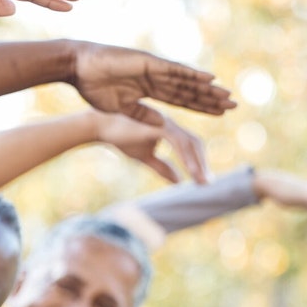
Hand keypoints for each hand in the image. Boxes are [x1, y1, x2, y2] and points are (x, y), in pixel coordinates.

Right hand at [71, 42, 235, 126]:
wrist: (79, 69)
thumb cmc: (93, 88)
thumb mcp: (122, 109)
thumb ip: (142, 116)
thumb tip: (160, 126)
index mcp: (149, 90)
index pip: (181, 99)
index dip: (200, 107)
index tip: (218, 114)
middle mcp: (156, 78)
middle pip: (189, 91)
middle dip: (210, 99)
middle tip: (233, 105)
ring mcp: (155, 69)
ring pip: (187, 81)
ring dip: (208, 89)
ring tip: (227, 95)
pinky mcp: (150, 63)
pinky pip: (176, 70)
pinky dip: (193, 75)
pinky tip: (210, 79)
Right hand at [93, 112, 208, 183]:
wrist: (100, 126)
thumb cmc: (121, 138)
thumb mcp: (145, 156)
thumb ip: (162, 167)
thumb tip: (178, 181)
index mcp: (169, 129)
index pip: (190, 145)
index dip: (199, 162)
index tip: (203, 180)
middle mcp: (170, 124)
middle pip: (195, 143)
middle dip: (203, 164)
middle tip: (206, 184)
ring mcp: (165, 123)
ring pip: (189, 143)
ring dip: (197, 164)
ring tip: (201, 182)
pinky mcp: (158, 125)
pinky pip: (178, 142)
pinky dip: (186, 157)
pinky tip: (190, 171)